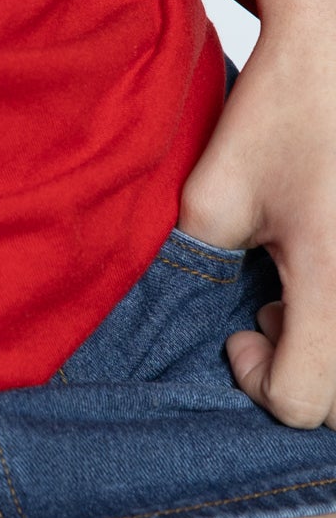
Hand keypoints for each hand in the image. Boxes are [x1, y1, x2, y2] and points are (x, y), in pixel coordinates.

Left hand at [177, 9, 335, 428]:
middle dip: (298, 366)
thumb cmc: (282, 115)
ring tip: (295, 286)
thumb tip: (194, 326)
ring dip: (325, 344)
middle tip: (268, 310)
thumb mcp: (214, 194)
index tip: (238, 330)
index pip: (300, 402)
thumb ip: (198, 270)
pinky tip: (322, 263)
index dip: (255, 379)